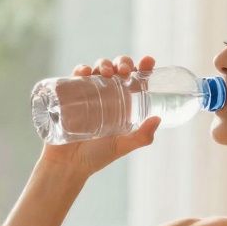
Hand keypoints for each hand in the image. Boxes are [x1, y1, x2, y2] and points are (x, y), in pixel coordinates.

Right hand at [38, 54, 161, 177]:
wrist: (68, 164)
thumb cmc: (97, 156)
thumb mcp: (122, 146)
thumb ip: (141, 137)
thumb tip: (158, 118)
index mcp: (124, 103)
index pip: (136, 79)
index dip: (143, 67)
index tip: (148, 61)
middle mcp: (107, 95)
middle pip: (117, 69)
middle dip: (123, 62)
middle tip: (124, 71)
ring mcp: (88, 93)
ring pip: (98, 69)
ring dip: (104, 63)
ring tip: (106, 72)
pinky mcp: (70, 95)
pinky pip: (76, 76)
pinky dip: (81, 69)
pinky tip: (85, 72)